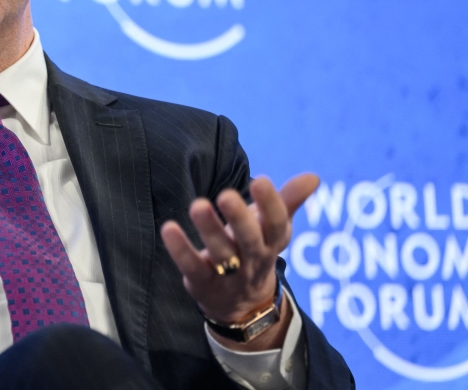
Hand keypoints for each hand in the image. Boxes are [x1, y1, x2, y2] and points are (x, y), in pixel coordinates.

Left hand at [160, 174, 318, 348]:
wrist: (242, 305)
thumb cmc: (255, 250)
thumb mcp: (273, 228)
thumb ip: (288, 201)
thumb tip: (313, 176)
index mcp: (271, 243)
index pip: (276, 226)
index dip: (271, 205)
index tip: (261, 180)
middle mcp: (252, 260)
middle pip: (250, 241)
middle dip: (240, 219)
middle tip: (226, 195)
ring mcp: (228, 275)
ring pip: (221, 254)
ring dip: (209, 230)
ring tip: (197, 205)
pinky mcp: (202, 282)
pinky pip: (192, 266)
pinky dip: (180, 249)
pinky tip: (168, 228)